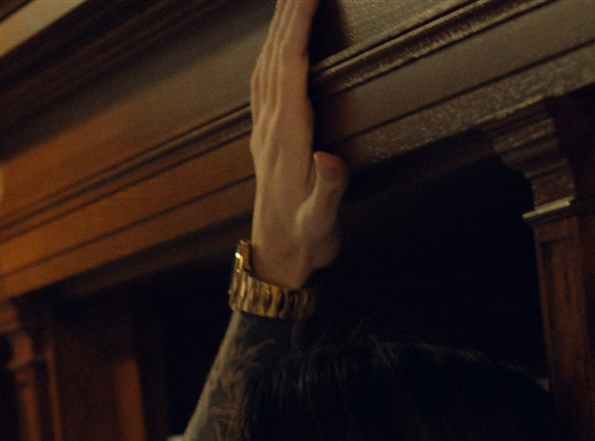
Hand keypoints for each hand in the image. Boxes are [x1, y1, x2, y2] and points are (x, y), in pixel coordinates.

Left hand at [249, 0, 346, 286]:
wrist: (277, 262)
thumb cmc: (306, 241)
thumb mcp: (322, 222)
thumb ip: (329, 190)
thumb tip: (330, 159)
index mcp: (288, 138)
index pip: (291, 65)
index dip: (300, 22)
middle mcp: (270, 128)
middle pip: (275, 53)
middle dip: (289, 9)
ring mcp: (263, 131)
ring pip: (266, 63)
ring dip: (278, 24)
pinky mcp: (264, 138)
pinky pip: (263, 82)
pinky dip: (271, 49)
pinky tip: (276, 40)